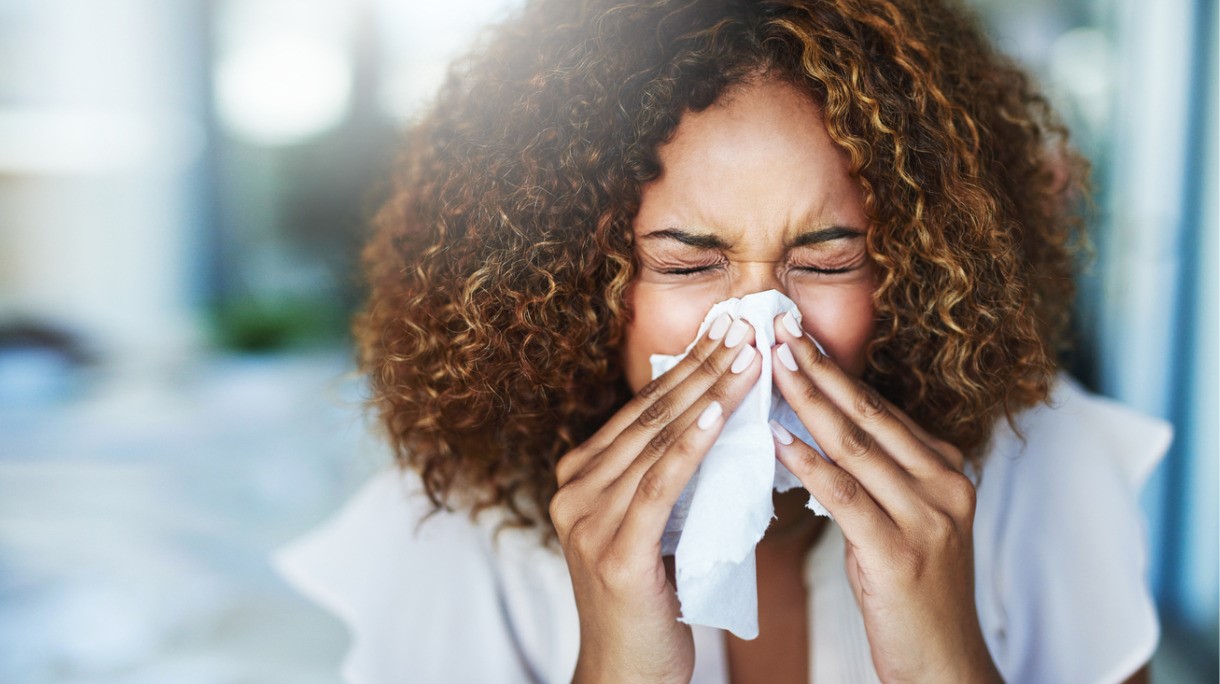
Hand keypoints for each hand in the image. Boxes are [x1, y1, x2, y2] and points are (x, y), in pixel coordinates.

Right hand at [551, 314, 761, 683]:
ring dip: (708, 394)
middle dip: (701, 366)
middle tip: (744, 327)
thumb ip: (663, 477)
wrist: (626, 675)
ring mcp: (588, 520)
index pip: (640, 410)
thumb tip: (713, 418)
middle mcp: (573, 491)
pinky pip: (660, 484)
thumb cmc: (647, 601)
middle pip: (648, 415)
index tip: (726, 331)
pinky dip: (692, 445)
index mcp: (578, 478)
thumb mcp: (651, 526)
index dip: (685, 366)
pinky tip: (720, 414)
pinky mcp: (614, 551)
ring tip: (747, 358)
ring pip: (657, 441)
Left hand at [767, 312, 1001, 683]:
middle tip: (779, 327)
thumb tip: (816, 427)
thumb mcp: (901, 520)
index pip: (882, 408)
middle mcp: (944, 484)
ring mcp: (927, 517)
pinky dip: (809, 462)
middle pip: (869, 414)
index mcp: (946, 469)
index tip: (796, 335)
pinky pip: (845, 495)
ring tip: (770, 364)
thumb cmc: (911, 592)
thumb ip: (873, 474)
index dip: (836, 369)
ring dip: (808, 400)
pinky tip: (777, 438)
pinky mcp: (899, 552)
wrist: (944, 664)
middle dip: (819, 367)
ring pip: (855, 445)